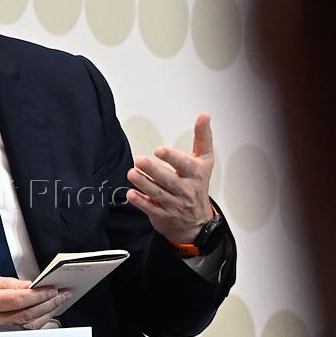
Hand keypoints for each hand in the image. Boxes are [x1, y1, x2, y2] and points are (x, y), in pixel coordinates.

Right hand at [0, 273, 70, 329]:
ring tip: (58, 302)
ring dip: (47, 312)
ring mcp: (0, 331)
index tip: (51, 288)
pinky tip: (48, 314)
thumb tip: (29, 284)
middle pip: (29, 312)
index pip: (19, 298)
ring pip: (30, 324)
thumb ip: (8, 283)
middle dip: (48, 302)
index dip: (38, 294)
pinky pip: (26, 330)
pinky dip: (40, 322)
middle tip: (61, 294)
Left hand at [127, 112, 215, 244]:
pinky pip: (151, 208)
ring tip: (132, 173)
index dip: (172, 158)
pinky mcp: (163, 215)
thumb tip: (205, 114)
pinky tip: (131, 194)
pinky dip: (141, 202)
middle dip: (153, 170)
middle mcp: (185, 190)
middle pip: (168, 180)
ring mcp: (174, 204)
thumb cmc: (198, 185)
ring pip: (158, 193)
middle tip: (139, 160)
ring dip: (143, 183)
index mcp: (195, 174)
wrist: (197, 222)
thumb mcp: (205, 160)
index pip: (184, 165)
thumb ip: (203, 137)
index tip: (159, 150)